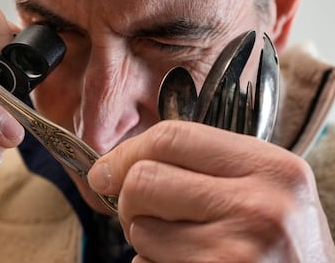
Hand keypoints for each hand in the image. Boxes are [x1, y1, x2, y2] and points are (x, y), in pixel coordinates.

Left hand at [88, 120, 334, 261]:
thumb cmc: (282, 246)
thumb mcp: (266, 191)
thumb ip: (205, 167)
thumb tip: (112, 166)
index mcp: (271, 167)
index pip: (171, 137)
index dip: (126, 152)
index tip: (105, 171)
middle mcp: (258, 206)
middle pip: (144, 180)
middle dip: (129, 200)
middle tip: (142, 214)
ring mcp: (236, 251)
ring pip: (141, 230)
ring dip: (146, 241)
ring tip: (182, 247)